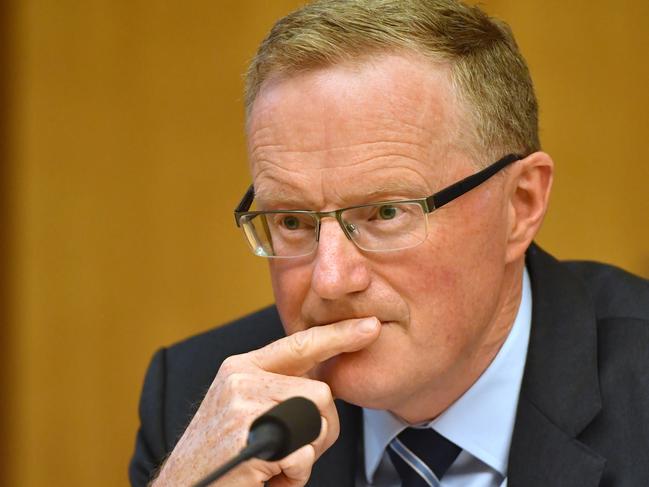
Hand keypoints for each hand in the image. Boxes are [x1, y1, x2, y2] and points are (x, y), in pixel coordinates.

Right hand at [152, 317, 380, 486]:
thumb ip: (280, 390)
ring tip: (276, 465)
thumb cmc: (221, 455)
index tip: (369, 326)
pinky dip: (295, 473)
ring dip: (307, 453)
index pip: (300, 344)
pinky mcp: (247, 435)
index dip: (339, 335)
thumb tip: (323, 389)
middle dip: (321, 429)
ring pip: (317, 420)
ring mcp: (242, 404)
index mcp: (243, 366)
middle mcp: (241, 378)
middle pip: (321, 392)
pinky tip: (266, 476)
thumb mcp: (245, 408)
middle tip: (294, 452)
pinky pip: (302, 452)